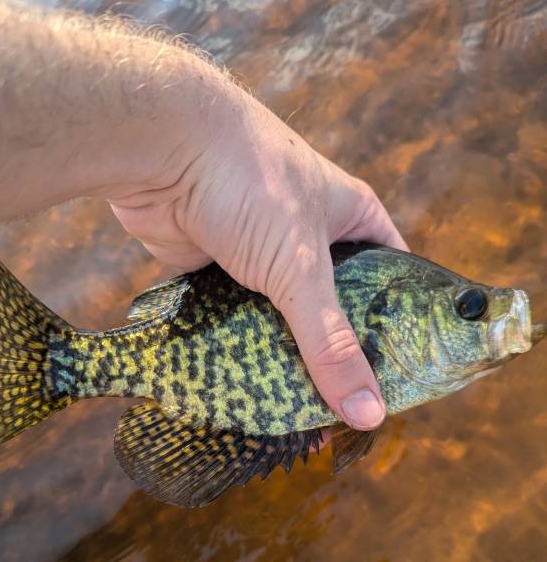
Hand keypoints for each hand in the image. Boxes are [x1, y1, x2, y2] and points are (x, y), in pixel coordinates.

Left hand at [109, 89, 407, 429]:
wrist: (162, 149)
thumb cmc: (248, 182)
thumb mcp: (302, 267)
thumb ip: (331, 343)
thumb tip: (368, 411)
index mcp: (352, 221)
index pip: (392, 284)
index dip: (399, 331)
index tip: (399, 381)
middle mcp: (311, 238)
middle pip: (335, 309)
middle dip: (337, 354)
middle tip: (345, 413)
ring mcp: (263, 254)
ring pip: (284, 317)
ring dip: (286, 355)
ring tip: (297, 411)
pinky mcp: (221, 269)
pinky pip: (241, 317)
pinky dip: (244, 344)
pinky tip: (249, 382)